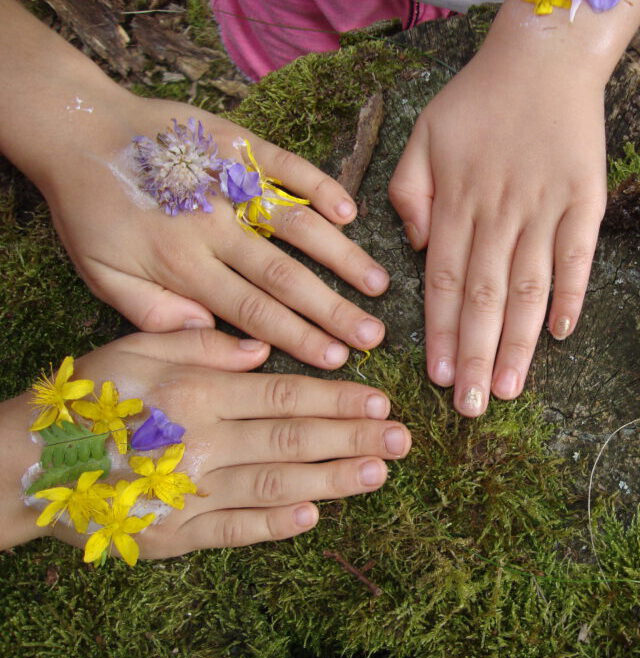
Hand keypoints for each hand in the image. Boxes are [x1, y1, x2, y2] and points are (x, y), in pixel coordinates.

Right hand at [2, 330, 410, 556]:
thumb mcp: (138, 346)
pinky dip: (276, 525)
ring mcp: (190, 491)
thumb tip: (261, 348)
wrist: (29, 463)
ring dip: (332, 480)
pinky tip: (314, 517)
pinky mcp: (176, 533)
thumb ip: (203, 345)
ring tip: (378, 473)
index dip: (338, 399)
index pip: (285, 395)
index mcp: (198, 392)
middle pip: (293, 439)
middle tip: (401, 439)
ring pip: (276, 485)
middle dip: (353, 439)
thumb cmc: (90, 399)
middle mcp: (201, 441)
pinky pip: (235, 530)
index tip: (381, 401)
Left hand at [33, 91, 389, 369]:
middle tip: (373, 335)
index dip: (297, 337)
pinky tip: (348, 213)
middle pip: (282, 275)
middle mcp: (211, 227)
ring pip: (293, 224)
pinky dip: (318, 187)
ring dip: (340, 256)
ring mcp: (228, 183)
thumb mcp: (100, 274)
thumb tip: (209, 331)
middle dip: (332, 309)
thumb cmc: (90, 211)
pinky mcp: (236, 145)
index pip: (250, 311)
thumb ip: (151, 311)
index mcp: (180, 265)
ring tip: (377, 284)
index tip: (336, 359)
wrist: (75, 130)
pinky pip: (284, 166)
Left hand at [389, 49, 607, 415]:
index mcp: (457, 203)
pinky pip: (578, 257)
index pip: (445, 283)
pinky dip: (571, 295)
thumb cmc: (478, 101)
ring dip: (518, 342)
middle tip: (472, 407)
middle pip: (485, 297)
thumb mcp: (421, 136)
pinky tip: (561, 334)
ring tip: (509, 388)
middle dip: (477, 356)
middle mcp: (500, 214)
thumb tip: (418, 251)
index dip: (442, 334)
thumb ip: (409, 194)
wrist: (544, 60)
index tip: (438, 379)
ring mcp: (545, 209)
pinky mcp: (586, 201)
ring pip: (529, 288)